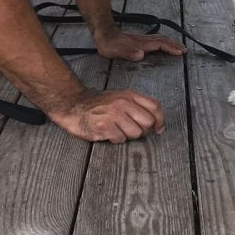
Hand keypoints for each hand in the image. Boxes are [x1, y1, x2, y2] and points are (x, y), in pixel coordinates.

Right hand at [49, 89, 165, 142]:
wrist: (74, 106)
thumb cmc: (99, 105)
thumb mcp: (121, 98)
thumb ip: (138, 106)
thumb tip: (158, 124)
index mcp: (130, 95)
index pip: (155, 107)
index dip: (160, 120)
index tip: (158, 129)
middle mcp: (123, 103)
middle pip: (148, 123)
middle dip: (142, 130)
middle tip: (130, 129)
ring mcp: (114, 114)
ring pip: (136, 134)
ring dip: (127, 136)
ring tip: (116, 129)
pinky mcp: (104, 126)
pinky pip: (120, 139)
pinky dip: (115, 139)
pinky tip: (107, 132)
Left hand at [93, 26, 186, 61]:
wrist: (103, 32)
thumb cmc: (108, 44)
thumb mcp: (115, 51)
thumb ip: (128, 53)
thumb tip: (141, 55)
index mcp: (141, 44)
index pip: (160, 44)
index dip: (170, 48)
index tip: (180, 52)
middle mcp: (143, 40)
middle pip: (163, 40)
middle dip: (175, 45)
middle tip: (185, 50)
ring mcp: (142, 39)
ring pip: (160, 39)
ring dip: (171, 42)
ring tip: (179, 47)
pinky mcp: (139, 39)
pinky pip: (156, 39)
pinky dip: (164, 42)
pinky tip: (164, 45)